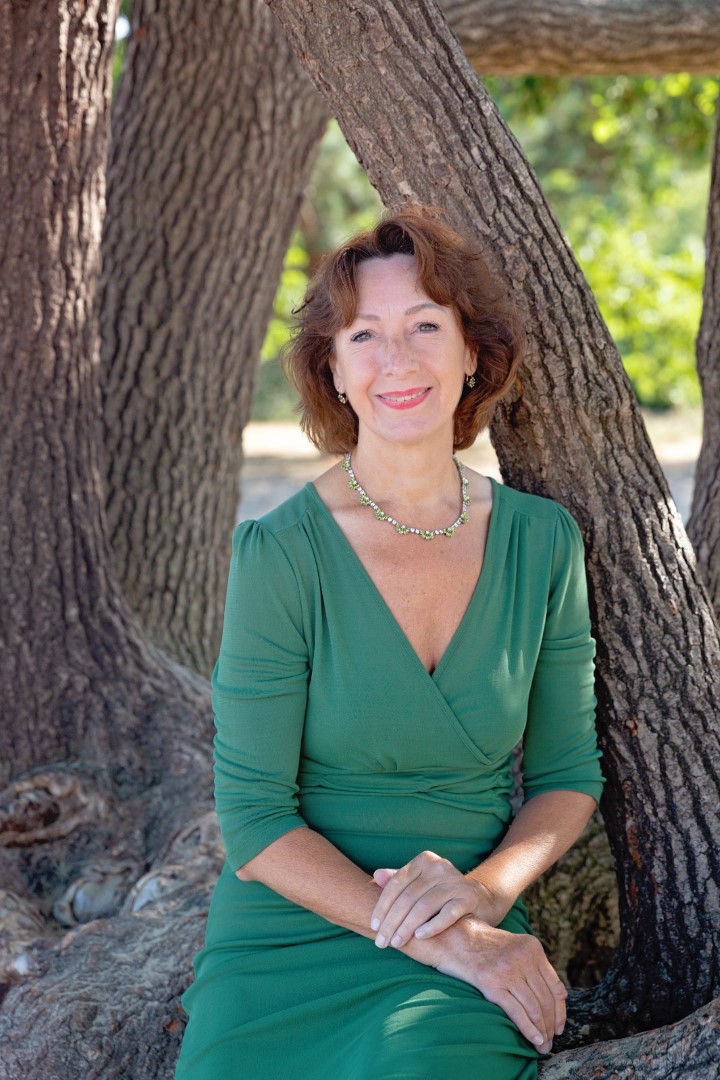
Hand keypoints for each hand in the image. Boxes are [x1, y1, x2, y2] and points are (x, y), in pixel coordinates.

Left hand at [371, 850, 500, 948]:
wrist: (478, 897)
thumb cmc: (439, 892)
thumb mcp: (419, 883)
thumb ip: (397, 880)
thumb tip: (376, 876)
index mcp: (423, 860)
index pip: (396, 884)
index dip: (382, 906)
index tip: (374, 926)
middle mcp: (439, 867)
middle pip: (408, 897)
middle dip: (392, 922)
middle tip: (381, 942)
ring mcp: (455, 881)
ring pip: (424, 906)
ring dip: (407, 927)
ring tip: (396, 943)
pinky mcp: (468, 897)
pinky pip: (447, 914)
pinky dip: (432, 926)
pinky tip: (419, 937)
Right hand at [410, 915, 566, 1054]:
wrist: (455, 937)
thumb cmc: (485, 945)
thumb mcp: (516, 946)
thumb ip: (537, 966)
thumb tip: (561, 995)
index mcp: (533, 948)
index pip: (555, 987)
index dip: (560, 1011)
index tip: (559, 1027)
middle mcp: (523, 958)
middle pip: (545, 1000)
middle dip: (551, 1026)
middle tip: (551, 1042)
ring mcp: (507, 971)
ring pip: (534, 1008)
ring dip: (541, 1031)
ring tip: (542, 1045)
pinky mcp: (492, 984)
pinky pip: (517, 1012)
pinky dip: (528, 1029)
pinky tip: (534, 1040)